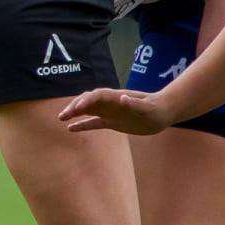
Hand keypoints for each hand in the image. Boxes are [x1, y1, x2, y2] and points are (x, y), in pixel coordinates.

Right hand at [58, 87, 174, 134]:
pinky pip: (93, 123)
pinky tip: (70, 129)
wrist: (163, 113)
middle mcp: (109, 103)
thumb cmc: (157, 108)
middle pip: (87, 101)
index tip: (77, 109)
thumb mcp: (148, 107)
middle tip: (63, 115)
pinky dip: (82, 125)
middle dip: (75, 106)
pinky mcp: (111, 122)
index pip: (97, 96)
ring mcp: (109, 112)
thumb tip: (122, 98)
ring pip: (87, 110)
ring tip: (61, 118)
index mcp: (116, 97)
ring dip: (74, 113)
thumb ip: (135, 103)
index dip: (86, 101)